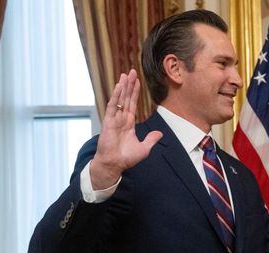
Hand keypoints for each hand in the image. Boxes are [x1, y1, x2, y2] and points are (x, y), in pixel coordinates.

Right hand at [90, 69, 162, 189]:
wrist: (115, 164)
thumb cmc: (126, 158)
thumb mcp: (144, 148)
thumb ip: (151, 139)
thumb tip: (160, 133)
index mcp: (128, 123)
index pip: (132, 104)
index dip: (135, 92)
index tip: (137, 81)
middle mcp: (121, 118)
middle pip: (126, 98)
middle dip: (129, 85)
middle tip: (132, 71)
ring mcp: (114, 119)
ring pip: (119, 99)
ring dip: (123, 86)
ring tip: (126, 75)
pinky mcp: (109, 122)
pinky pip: (113, 106)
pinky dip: (116, 96)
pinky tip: (119, 86)